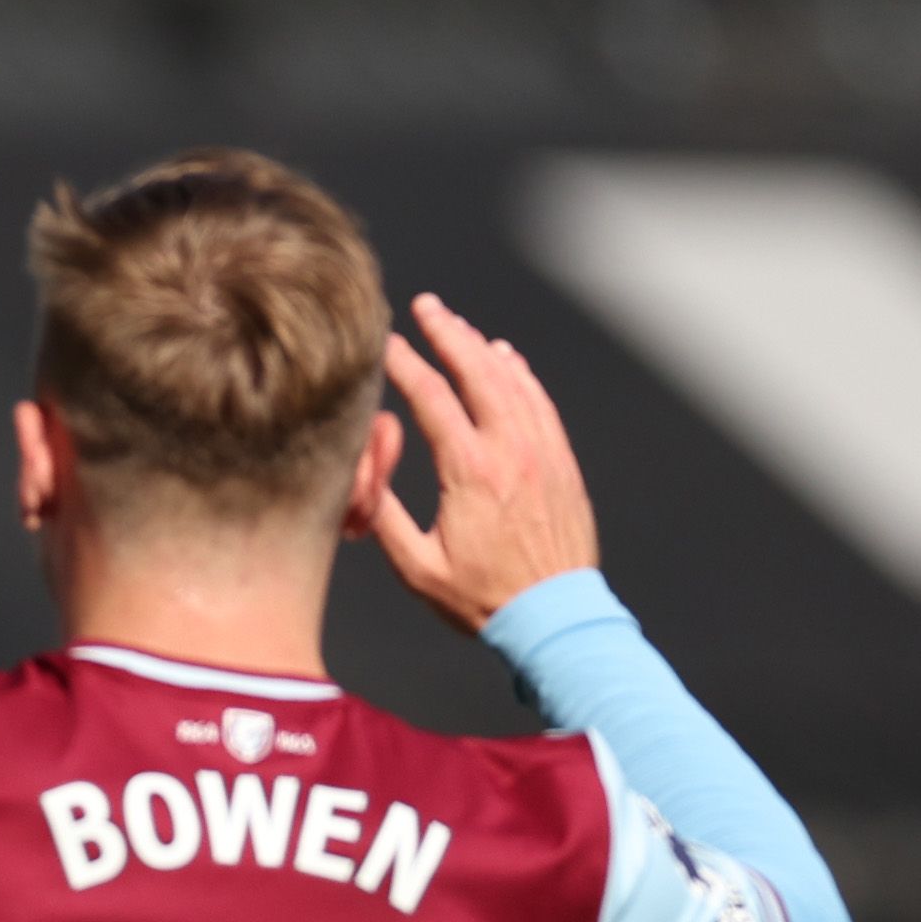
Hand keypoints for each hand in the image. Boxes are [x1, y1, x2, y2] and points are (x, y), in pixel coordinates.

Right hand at [368, 291, 601, 633]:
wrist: (553, 614)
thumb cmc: (482, 598)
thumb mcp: (417, 568)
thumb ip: (385, 518)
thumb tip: (360, 477)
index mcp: (471, 473)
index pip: (435, 401)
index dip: (408, 366)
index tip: (387, 344)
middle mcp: (511, 452)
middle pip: (479, 374)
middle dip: (449, 334)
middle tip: (427, 307)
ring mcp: (542, 453)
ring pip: (513, 383)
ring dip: (482, 348)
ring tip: (458, 325)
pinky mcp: (560, 463)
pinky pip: (540, 403)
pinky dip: (522, 375)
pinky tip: (506, 359)